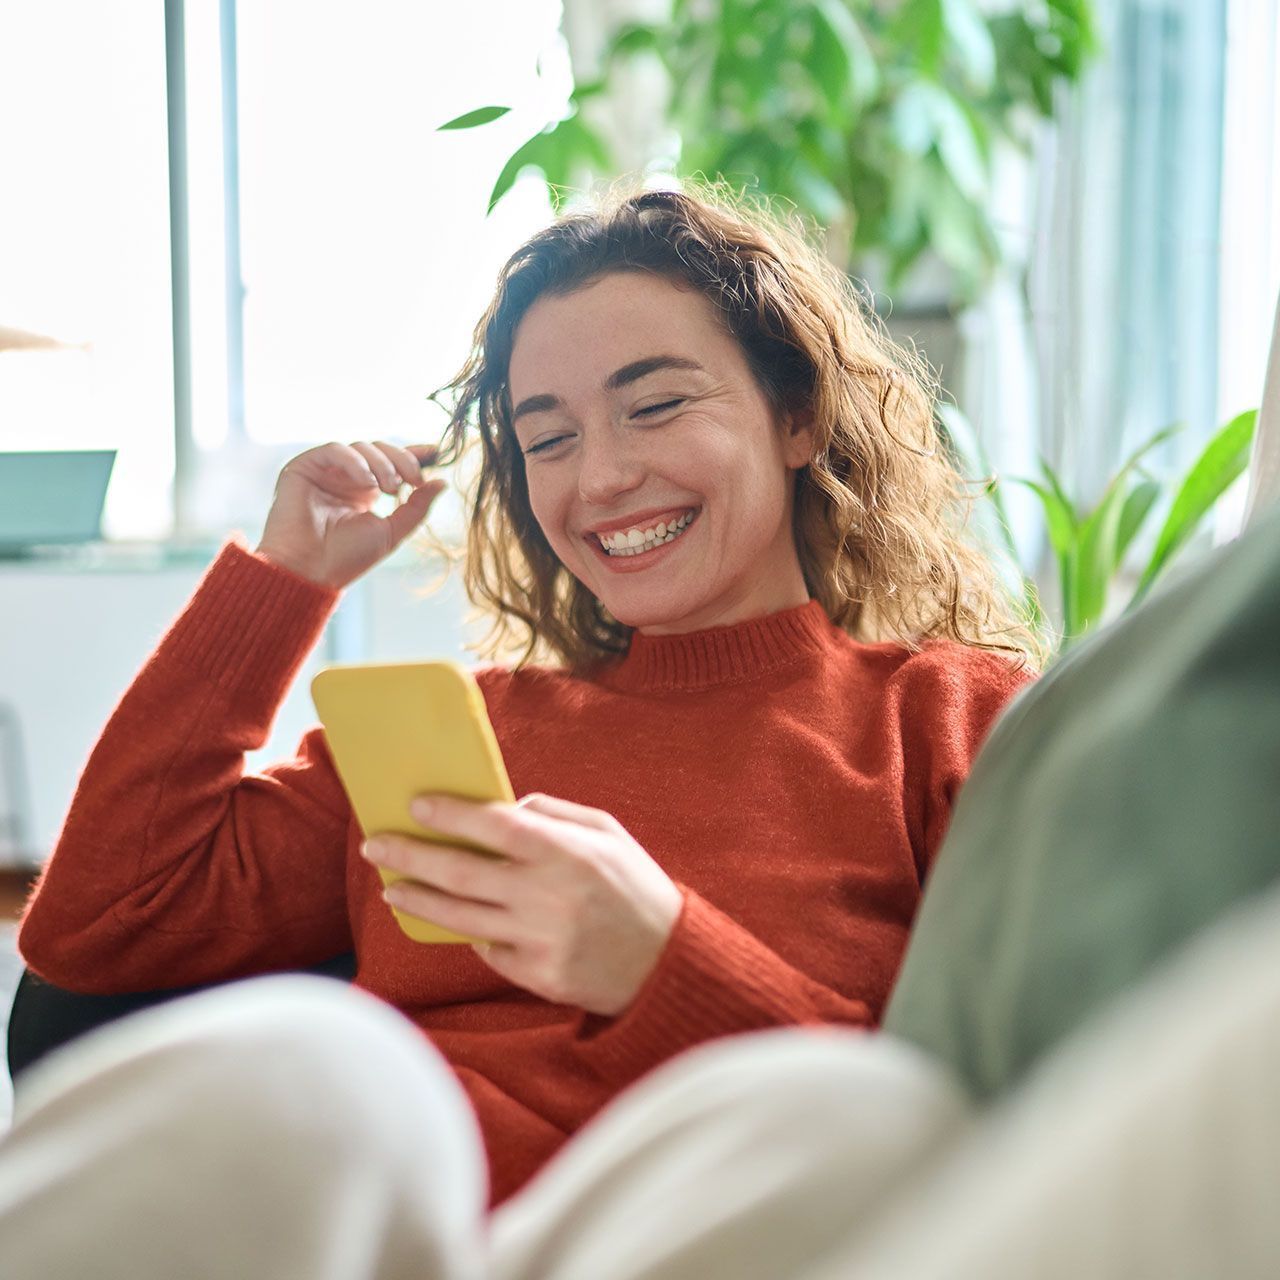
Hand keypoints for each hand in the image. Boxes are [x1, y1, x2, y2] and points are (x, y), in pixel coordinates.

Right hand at [255, 439, 446, 589]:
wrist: (310, 571)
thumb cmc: (347, 558)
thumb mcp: (392, 531)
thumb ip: (417, 507)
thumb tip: (442, 482)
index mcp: (365, 491)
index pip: (392, 462)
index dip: (414, 454)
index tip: (437, 452)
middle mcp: (345, 478)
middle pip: (380, 449)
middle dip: (402, 460)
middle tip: (413, 481)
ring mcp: (325, 471)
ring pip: (361, 447)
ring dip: (382, 464)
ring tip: (390, 489)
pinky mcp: (304, 467)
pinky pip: (335, 449)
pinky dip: (355, 462)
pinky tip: (367, 483)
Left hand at [362, 793, 683, 1016]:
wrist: (668, 962)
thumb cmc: (636, 886)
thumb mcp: (608, 833)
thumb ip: (556, 813)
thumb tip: (504, 806)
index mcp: (566, 852)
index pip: (494, 825)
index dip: (450, 814)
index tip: (416, 804)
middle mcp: (547, 895)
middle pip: (460, 873)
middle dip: (411, 855)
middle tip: (377, 845)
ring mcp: (539, 940)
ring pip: (460, 917)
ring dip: (418, 900)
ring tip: (391, 888)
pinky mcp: (536, 975)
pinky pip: (487, 950)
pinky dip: (471, 933)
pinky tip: (457, 921)